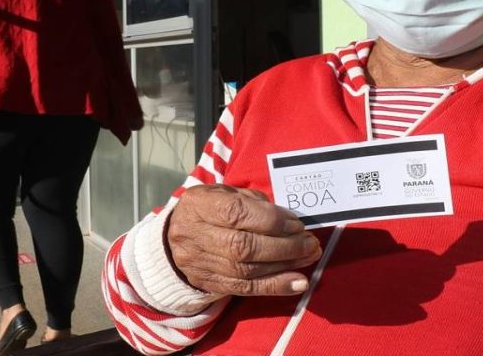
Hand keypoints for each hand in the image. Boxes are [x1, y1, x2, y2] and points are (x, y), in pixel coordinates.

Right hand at [166, 184, 321, 296]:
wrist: (172, 240)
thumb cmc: (207, 210)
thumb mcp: (224, 193)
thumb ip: (252, 201)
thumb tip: (287, 218)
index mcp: (199, 205)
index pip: (236, 213)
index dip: (271, 220)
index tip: (296, 223)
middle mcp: (195, 235)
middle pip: (243, 246)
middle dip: (284, 246)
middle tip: (310, 243)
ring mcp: (200, 263)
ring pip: (246, 270)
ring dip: (284, 265)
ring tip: (309, 257)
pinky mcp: (209, 284)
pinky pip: (245, 289)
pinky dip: (275, 286)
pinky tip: (298, 282)